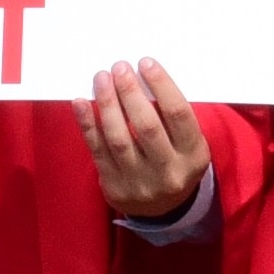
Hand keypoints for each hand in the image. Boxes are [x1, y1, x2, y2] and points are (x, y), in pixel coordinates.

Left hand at [82, 58, 210, 219]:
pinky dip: (87, 124)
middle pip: (147, 126)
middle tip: (119, 67)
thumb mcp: (187, 143)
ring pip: (119, 138)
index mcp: (192, 155)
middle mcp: (168, 171)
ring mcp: (139, 182)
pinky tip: (80, 103)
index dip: (161, 85)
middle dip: (130, 93)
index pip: (178, 114)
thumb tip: (139, 77)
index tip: (145, 63)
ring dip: (107, 104)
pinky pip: (97, 151)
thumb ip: (170, 117)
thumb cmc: (174, 162)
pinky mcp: (114, 186)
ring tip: (101, 78)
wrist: (163, 210)